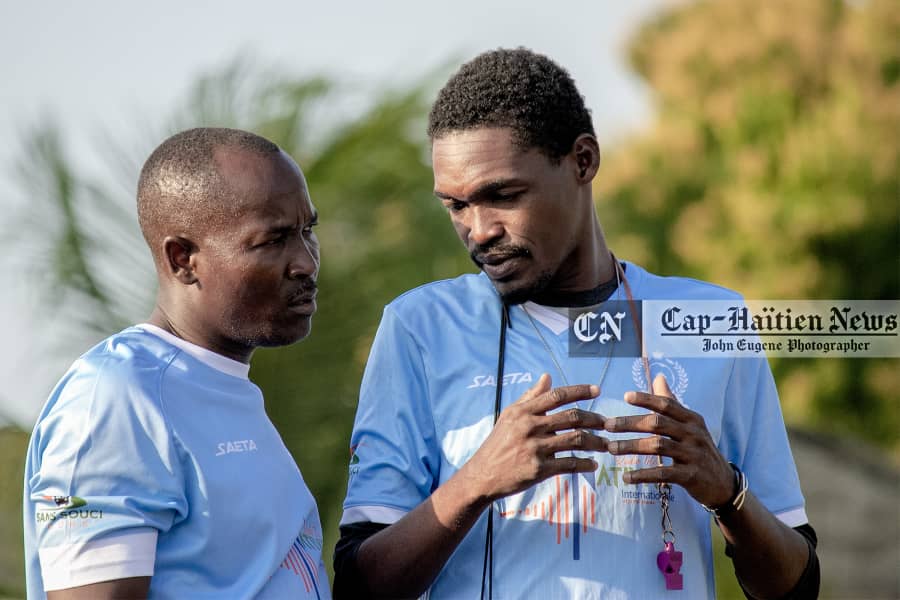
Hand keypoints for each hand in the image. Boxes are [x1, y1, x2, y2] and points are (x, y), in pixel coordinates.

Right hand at [460, 374, 606, 503]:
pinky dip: (585, 464)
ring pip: (576, 440)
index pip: (556, 395)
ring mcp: (535, 448)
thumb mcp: (509, 416)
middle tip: (608, 422)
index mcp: (523, 411)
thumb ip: (530, 396)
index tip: (598, 390)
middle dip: (595, 419)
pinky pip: (570, 464)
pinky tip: (593, 465)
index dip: (579, 391)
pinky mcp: (538, 469)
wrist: (482, 475)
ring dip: (596, 442)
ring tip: (606, 445)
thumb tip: (547, 377)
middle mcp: (530, 426)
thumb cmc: (497, 443)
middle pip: (572, 417)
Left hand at [604, 374, 734, 506]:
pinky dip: (643, 475)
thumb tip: (659, 377)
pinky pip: (663, 473)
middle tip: (607, 425)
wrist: (723, 484)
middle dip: (630, 423)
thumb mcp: (690, 425)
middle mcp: (693, 433)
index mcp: (691, 419)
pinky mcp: (691, 476)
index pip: (666, 404)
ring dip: (631, 446)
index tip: (625, 396)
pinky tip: (626, 477)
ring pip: (657, 446)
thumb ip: (672, 403)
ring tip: (611, 448)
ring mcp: (693, 454)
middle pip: (657, 423)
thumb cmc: (699, 450)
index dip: (646, 399)